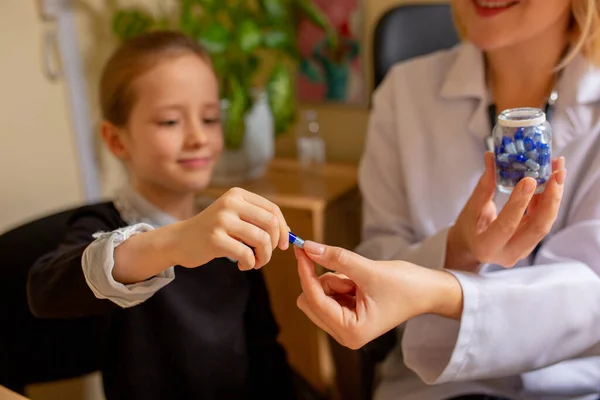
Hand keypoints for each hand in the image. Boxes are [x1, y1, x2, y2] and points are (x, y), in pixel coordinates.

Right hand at [172, 187, 288, 269]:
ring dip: (264, 256)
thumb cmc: (213, 231)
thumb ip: (257, 220)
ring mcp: (221, 220)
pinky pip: (246, 254)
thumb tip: (287, 234)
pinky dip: (250, 263)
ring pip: (261, 239)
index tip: (282, 244)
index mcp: (237, 194)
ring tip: (255, 262)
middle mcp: (230, 203)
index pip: (273, 209)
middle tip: (267, 255)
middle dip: (274, 244)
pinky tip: (243, 265)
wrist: (179, 240)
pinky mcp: (215, 238)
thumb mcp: (234, 216)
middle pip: (270, 223)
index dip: (283, 228)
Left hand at [294, 242, 462, 349]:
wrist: (428, 291)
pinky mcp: (346, 316)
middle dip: (325, 281)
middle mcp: (344, 335)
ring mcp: (344, 326)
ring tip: (360, 281)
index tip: (301, 248)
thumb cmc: (405, 285)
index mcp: (350, 332)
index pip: (314, 300)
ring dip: (334, 281)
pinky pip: (328, 294)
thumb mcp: (369, 269)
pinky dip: (339, 282)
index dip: (305, 272)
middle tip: (350, 274)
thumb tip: (308, 247)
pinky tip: (359, 284)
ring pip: (317, 295)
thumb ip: (336, 258)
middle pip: (309, 301)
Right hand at [446, 153, 565, 270]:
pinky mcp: (532, 242)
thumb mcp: (471, 208)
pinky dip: (549, 199)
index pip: (507, 225)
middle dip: (551, 199)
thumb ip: (484, 186)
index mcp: (488, 246)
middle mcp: (509, 253)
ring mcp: (524, 250)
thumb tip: (492, 158)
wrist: (472, 247)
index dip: (519, 203)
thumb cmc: (467, 228)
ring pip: (546, 223)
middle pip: (538, 227)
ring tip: (558, 170)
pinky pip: (544, 220)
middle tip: (556, 174)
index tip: (528, 179)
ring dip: (555, 196)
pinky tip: (552, 180)